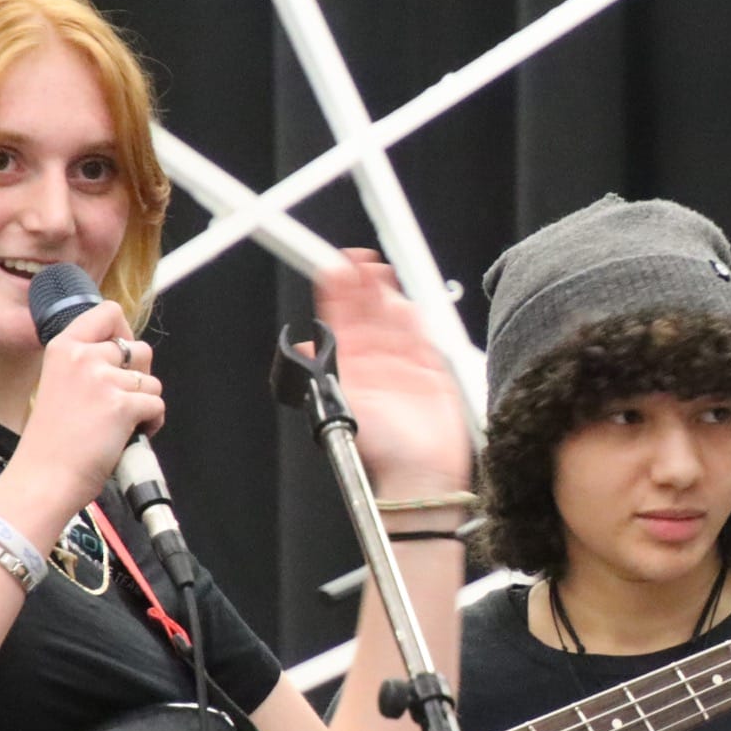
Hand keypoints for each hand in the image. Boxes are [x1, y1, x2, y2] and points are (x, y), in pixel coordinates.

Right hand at [5, 299, 163, 516]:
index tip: (121, 357)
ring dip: (144, 405)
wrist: (42, 480)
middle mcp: (83, 357)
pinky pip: (157, 406)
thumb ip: (88, 365)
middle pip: (139, 349)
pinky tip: (126, 438)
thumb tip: (129, 355)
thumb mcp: (59, 384)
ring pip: (152, 381)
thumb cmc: (52, 443)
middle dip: (138, 378)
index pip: (109, 312)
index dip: (124, 333)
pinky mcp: (122, 406)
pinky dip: (151, 424)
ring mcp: (103, 380)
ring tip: (117, 426)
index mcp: (62, 347)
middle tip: (117, 404)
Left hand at [315, 250, 471, 496]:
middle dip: (360, 284)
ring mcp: (400, 360)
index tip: (334, 268)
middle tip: (356, 260)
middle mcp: (372, 360)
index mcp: (348, 366)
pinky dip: (412, 314)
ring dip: (384, 293)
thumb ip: (325, 372)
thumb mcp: (342, 406)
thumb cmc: (381, 448)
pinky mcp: (427, 366)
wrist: (421, 470)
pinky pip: (419, 331)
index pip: (338, 319)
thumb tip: (303, 343)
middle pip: (365, 310)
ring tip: (376, 272)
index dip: (335, 292)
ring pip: (391, 315)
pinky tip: (403, 299)